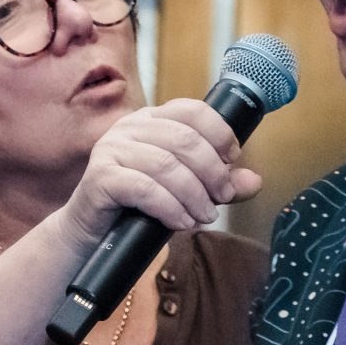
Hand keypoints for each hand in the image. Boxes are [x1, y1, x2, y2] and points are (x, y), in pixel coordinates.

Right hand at [53, 101, 261, 247]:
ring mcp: (111, 149)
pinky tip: (181, 222)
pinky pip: (144, 188)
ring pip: (165, 165)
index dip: (219, 132)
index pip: (191, 110)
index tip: (233, 159)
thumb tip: (254, 181)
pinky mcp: (100, 177)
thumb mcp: (184, 192)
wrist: (92, 234)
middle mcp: (129, 127)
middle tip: (221, 199)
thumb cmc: (138, 207)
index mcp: (151, 120)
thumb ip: (217, 184)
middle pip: (183, 139)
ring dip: (193, 195)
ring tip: (204, 216)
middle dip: (211, 171)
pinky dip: (170, 208)